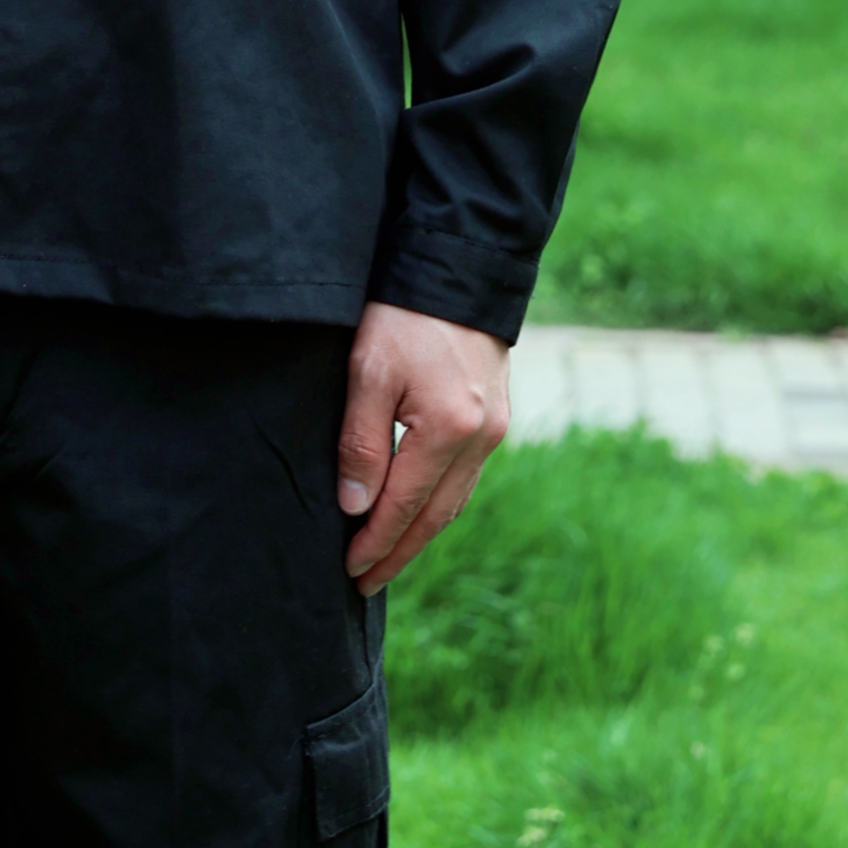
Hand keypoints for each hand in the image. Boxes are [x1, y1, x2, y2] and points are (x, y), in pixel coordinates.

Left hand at [335, 302, 509, 597]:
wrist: (457, 264)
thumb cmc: (402, 313)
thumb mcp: (367, 371)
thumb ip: (361, 442)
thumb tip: (354, 507)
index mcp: (449, 429)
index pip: (404, 506)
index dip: (375, 543)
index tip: (351, 571)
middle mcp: (481, 437)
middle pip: (436, 516)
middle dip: (400, 552)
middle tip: (366, 582)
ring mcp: (495, 427)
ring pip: (455, 499)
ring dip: (421, 533)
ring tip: (388, 556)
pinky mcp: (496, 413)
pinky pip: (466, 476)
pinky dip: (440, 502)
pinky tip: (419, 511)